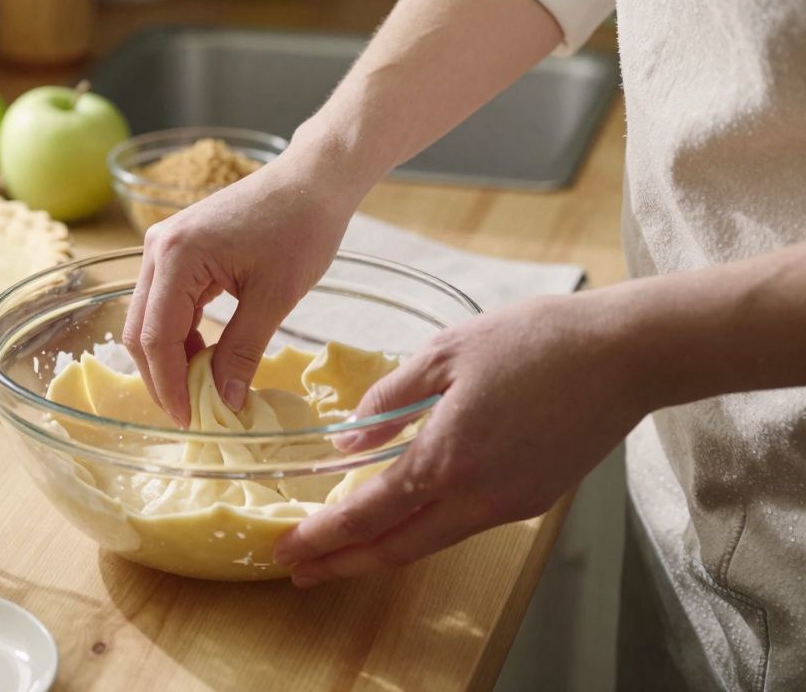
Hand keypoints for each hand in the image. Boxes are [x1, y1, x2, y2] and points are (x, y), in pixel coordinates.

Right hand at [122, 152, 360, 425]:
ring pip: (149, 318)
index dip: (169, 384)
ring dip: (169, 357)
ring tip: (200, 391)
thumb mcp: (275, 297)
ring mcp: (164, 247)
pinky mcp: (178, 250)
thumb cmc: (301, 228)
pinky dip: (180, 335)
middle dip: (161, 376)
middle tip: (189, 413)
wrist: (312, 179)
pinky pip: (166, 303)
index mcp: (177, 257)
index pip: (156, 336)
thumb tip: (224, 400)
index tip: (188, 420)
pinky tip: (205, 357)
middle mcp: (158, 249)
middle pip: (140, 330)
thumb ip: (243, 351)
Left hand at [273, 292, 649, 585]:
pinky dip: (423, 529)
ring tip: (342, 551)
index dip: (324, 537)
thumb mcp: (445, 353)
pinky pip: (464, 523)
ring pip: (431, 541)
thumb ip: (389, 398)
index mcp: (447, 458)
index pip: (369, 513)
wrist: (624, 354)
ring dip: (381, 550)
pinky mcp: (534, 499)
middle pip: (396, 547)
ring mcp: (510, 504)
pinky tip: (404, 518)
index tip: (287, 549)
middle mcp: (478, 496)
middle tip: (299, 572)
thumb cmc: (535, 340)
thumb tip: (346, 440)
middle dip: (342, 563)